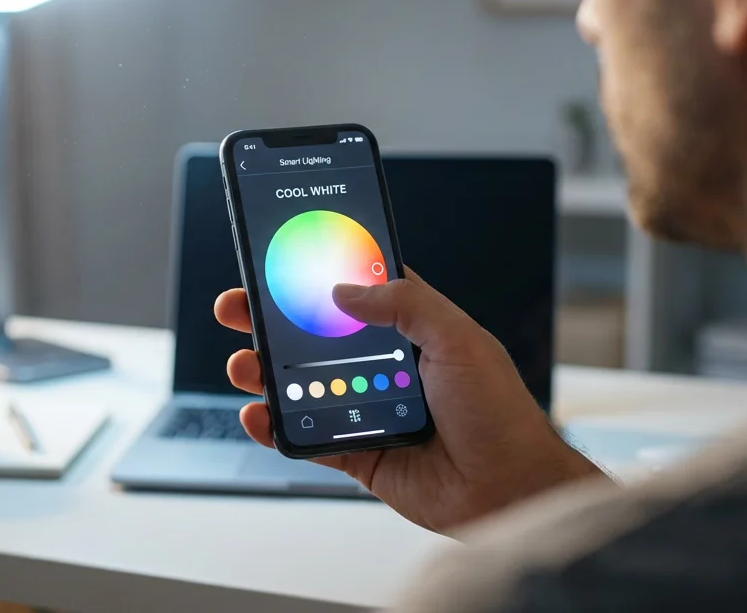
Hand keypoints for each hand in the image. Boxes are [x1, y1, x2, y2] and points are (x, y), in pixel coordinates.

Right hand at [215, 270, 602, 532]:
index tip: (279, 257)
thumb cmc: (500, 413)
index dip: (317, 273)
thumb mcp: (459, 338)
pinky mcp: (358, 452)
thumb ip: (405, 303)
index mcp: (412, 327)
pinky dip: (276, 426)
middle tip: (237, 306)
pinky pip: (306, 436)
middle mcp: (384, 363)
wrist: (509, 490)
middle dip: (270, 319)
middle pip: (314, 333)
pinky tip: (258, 415)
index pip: (355, 288)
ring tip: (242, 364)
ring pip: (301, 382)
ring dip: (264, 371)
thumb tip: (346, 290)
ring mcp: (367, 406)